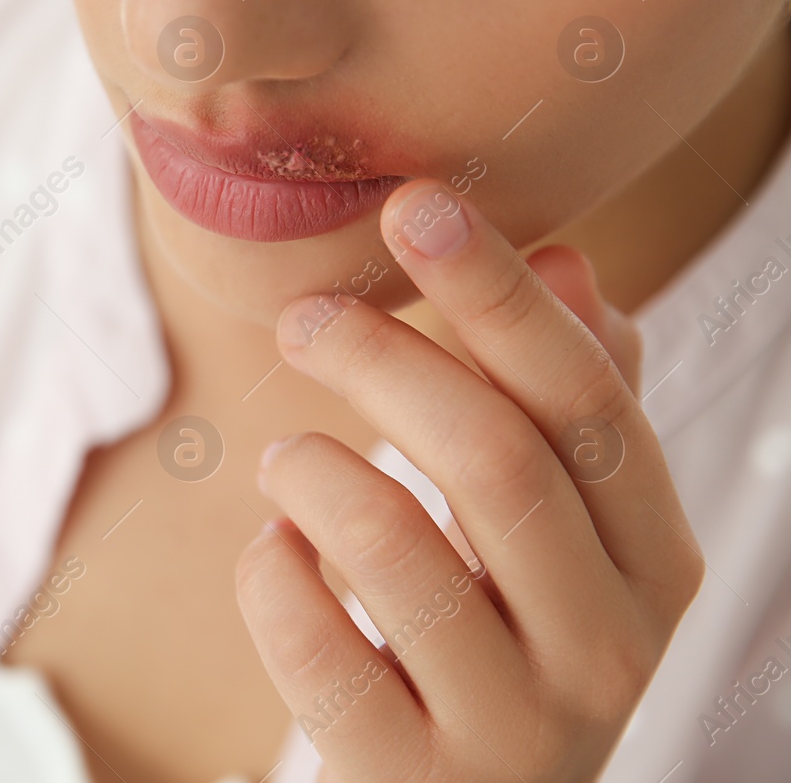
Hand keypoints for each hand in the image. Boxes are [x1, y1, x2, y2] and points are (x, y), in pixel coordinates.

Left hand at [234, 179, 704, 782]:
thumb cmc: (501, 633)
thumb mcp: (557, 526)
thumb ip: (569, 404)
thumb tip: (572, 262)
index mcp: (655, 558)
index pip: (586, 399)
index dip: (497, 292)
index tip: (412, 203)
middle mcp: (611, 648)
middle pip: (494, 457)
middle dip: (382, 359)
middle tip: (303, 318)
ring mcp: (517, 728)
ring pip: (395, 545)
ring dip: (314, 471)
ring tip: (285, 460)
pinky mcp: (415, 780)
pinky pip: (314, 646)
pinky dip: (272, 572)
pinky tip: (276, 553)